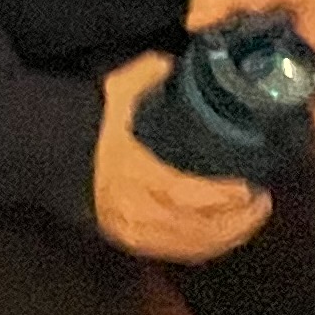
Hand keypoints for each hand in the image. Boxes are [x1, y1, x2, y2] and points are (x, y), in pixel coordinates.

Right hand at [94, 53, 271, 262]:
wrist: (53, 160)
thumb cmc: (89, 129)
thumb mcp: (113, 93)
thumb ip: (145, 75)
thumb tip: (174, 62)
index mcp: (134, 173)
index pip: (186, 195)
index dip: (221, 197)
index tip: (249, 186)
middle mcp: (136, 209)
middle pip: (197, 226)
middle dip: (236, 218)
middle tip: (261, 200)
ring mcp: (136, 231)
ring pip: (193, 244)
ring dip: (228, 235)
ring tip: (252, 215)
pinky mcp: (135, 243)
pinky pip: (179, 253)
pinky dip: (207, 247)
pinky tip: (225, 234)